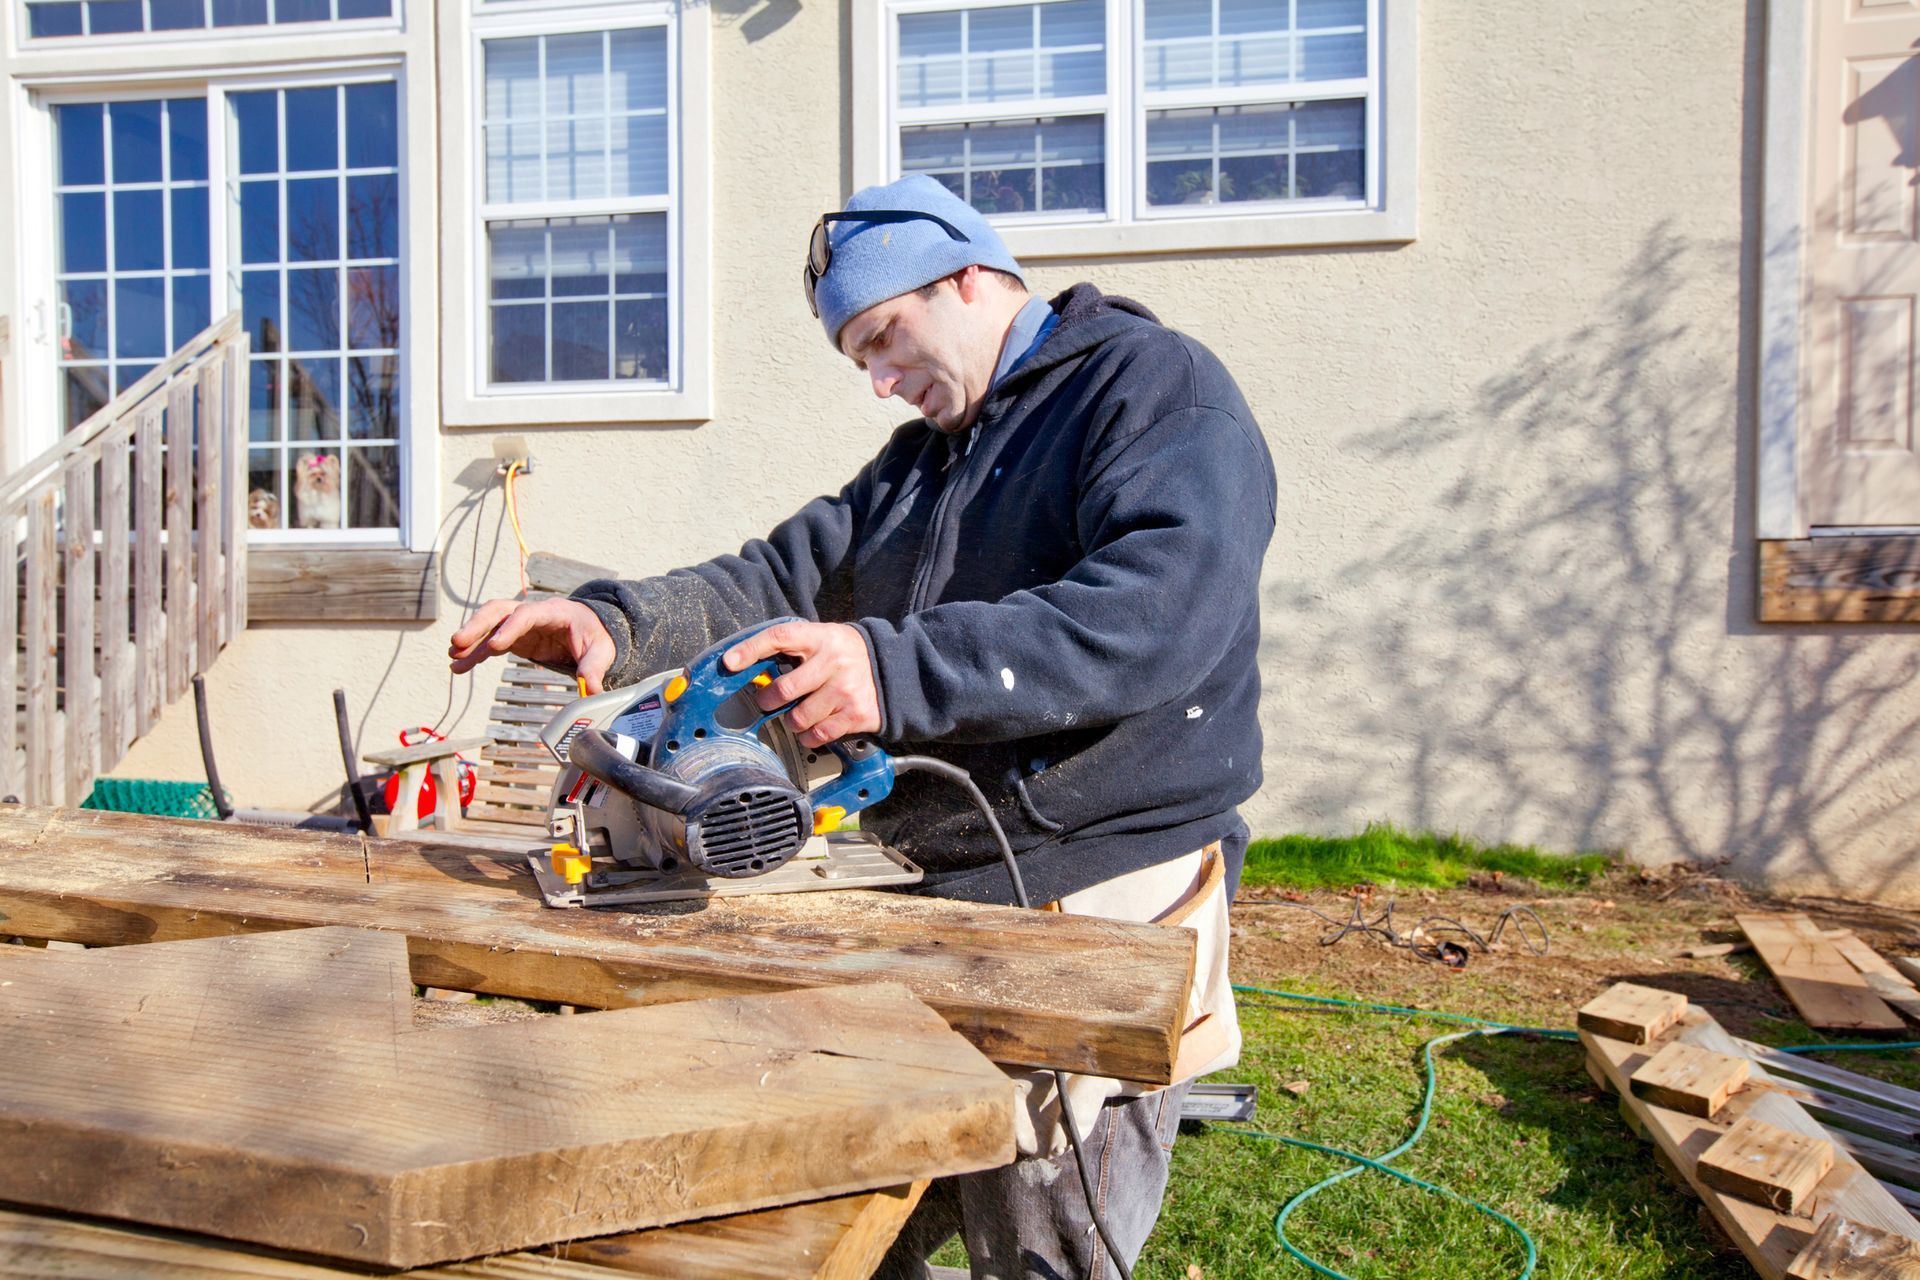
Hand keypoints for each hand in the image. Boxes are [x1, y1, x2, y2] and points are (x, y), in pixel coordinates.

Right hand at [448, 598, 616, 692]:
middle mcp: (531, 613)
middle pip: (498, 611)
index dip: (510, 629)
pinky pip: (489, 642)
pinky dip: (475, 653)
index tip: (494, 646)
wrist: (590, 629)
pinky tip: (459, 665)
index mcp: (554, 612)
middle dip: (477, 626)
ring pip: (488, 625)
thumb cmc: (595, 636)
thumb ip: (594, 668)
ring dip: (470, 640)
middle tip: (458, 643)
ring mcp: (519, 624)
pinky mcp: (513, 637)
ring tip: (454, 658)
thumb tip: (592, 690)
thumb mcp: (602, 651)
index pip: (527, 615)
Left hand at [723, 620, 880, 748]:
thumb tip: (744, 664)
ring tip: (802, 711)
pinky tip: (815, 725)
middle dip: (768, 700)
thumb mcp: (822, 640)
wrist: (892, 668)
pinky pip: (817, 736)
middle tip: (771, 700)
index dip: (751, 649)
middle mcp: (834, 662)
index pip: (780, 637)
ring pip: (798, 719)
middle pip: (784, 690)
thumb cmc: (846, 654)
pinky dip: (809, 736)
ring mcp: (845, 690)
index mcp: (821, 638)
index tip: (730, 662)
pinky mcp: (855, 715)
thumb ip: (792, 649)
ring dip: (792, 721)